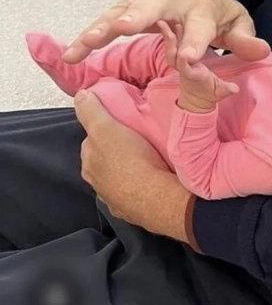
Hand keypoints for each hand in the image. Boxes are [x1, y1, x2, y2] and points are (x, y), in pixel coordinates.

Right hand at [63, 0, 270, 67]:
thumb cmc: (217, 9)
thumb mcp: (238, 21)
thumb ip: (245, 38)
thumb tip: (262, 52)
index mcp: (203, 8)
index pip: (199, 26)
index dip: (195, 42)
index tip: (188, 59)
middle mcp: (173, 1)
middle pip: (154, 5)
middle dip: (139, 15)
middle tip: (123, 27)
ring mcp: (147, 2)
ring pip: (123, 10)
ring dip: (102, 26)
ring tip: (82, 45)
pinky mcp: (129, 6)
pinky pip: (107, 19)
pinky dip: (90, 33)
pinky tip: (72, 53)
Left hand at [74, 90, 191, 242]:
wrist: (158, 198)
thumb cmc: (133, 162)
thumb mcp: (107, 129)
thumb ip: (92, 112)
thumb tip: (80, 95)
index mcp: (90, 163)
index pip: (92, 141)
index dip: (105, 129)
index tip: (120, 122)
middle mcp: (98, 183)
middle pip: (105, 159)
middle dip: (116, 149)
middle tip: (136, 136)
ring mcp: (115, 198)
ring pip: (119, 176)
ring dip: (129, 167)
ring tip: (148, 155)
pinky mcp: (133, 209)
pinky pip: (134, 191)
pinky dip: (139, 183)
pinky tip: (151, 176)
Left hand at [157, 21, 238, 112]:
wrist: (196, 96)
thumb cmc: (209, 92)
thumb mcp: (220, 91)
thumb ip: (226, 89)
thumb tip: (235, 88)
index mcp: (195, 75)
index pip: (187, 68)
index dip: (184, 61)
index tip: (183, 53)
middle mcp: (185, 68)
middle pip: (173, 58)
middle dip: (171, 44)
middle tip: (170, 29)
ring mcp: (180, 62)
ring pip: (171, 50)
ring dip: (168, 37)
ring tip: (164, 23)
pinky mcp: (179, 56)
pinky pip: (172, 46)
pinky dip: (170, 35)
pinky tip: (169, 22)